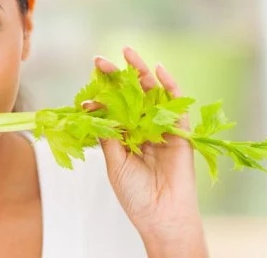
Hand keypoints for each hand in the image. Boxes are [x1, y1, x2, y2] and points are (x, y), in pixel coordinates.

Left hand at [89, 47, 207, 257]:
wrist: (160, 215)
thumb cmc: (134, 193)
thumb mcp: (114, 162)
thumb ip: (107, 134)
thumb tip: (92, 107)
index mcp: (124, 135)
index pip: (112, 107)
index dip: (100, 94)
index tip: (85, 86)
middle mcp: (142, 127)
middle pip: (130, 95)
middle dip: (117, 76)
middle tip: (100, 60)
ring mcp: (161, 128)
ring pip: (152, 94)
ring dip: (141, 72)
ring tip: (128, 53)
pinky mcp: (181, 131)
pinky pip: (177, 105)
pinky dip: (170, 86)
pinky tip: (159, 69)